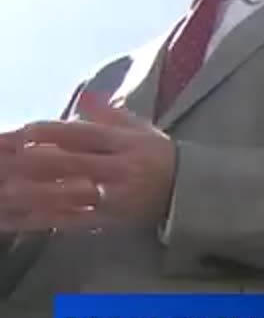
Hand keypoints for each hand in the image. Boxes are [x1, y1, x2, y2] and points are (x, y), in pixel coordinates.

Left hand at [0, 93, 176, 229]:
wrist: (191, 193)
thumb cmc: (160, 157)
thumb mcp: (142, 130)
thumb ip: (110, 115)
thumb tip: (84, 97)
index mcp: (125, 143)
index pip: (85, 135)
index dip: (54, 133)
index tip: (24, 131)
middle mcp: (118, 169)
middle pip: (71, 164)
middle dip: (33, 162)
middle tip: (3, 160)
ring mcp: (112, 197)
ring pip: (67, 195)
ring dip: (32, 194)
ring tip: (4, 192)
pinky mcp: (107, 220)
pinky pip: (69, 220)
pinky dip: (40, 220)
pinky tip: (15, 219)